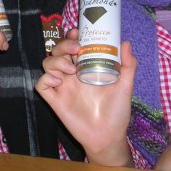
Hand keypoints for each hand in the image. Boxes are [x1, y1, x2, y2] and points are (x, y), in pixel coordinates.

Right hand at [35, 29, 136, 165]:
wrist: (108, 137)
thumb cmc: (117, 111)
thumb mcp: (125, 86)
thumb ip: (128, 65)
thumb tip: (126, 43)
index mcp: (85, 67)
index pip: (73, 46)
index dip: (72, 36)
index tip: (78, 33)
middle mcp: (71, 74)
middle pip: (58, 51)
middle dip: (63, 45)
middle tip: (75, 49)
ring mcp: (62, 86)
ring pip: (47, 63)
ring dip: (56, 61)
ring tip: (71, 70)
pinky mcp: (55, 100)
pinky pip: (41, 84)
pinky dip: (46, 78)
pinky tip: (58, 81)